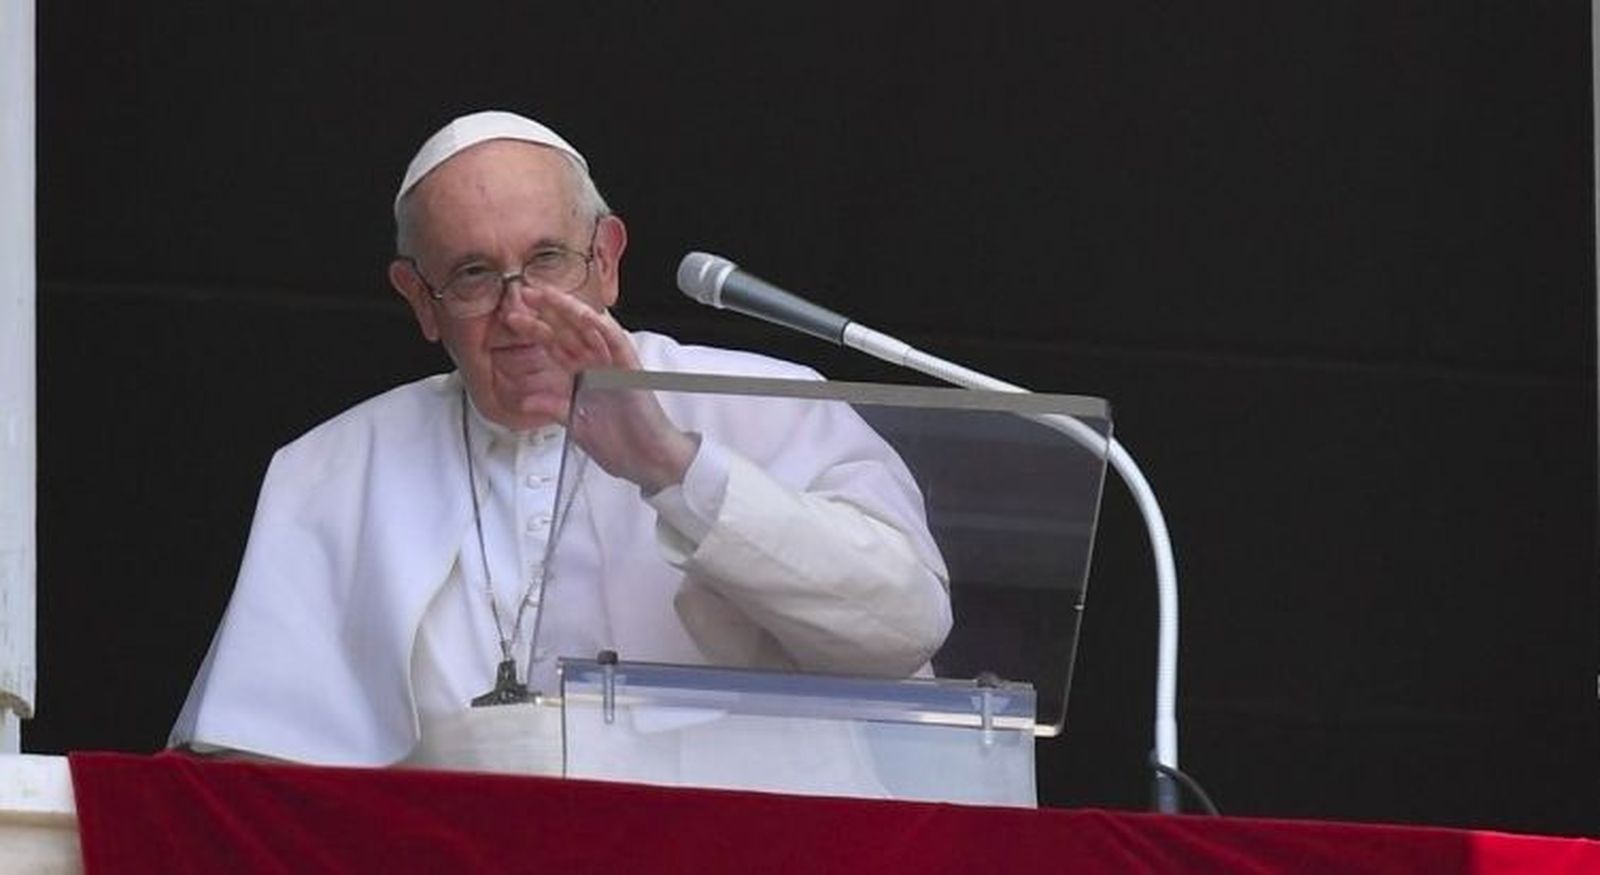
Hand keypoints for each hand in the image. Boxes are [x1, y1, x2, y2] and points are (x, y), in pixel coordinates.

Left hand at [529, 290, 697, 491]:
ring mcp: (615, 366)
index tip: (514, 317)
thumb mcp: (575, 424)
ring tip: (549, 295)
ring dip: (571, 311)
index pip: (555, 345)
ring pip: (592, 329)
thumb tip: (526, 399)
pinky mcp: (632, 372)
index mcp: (583, 376)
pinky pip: (618, 343)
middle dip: (548, 311)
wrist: (646, 461)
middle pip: (569, 330)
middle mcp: (598, 366)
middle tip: (525, 293)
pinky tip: (587, 315)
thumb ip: (553, 407)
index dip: (535, 329)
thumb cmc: (619, 444)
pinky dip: (604, 328)